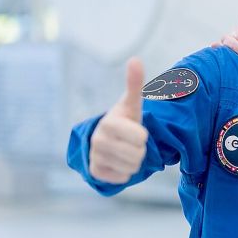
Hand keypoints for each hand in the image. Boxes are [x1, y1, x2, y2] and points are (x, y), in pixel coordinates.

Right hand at [88, 57, 149, 183]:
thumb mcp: (131, 104)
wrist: (107, 139)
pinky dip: (124, 173)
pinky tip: (117, 162)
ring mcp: (95, 157)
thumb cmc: (124, 121)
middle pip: (137, 154)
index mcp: (109, 122)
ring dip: (133, 161)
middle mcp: (98, 140)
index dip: (143, 136)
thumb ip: (135, 83)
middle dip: (139, 149)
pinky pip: (122, 178)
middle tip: (131, 142)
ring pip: (132, 168)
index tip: (134, 130)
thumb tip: (135, 59)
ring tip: (125, 151)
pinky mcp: (95, 172)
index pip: (141, 137)